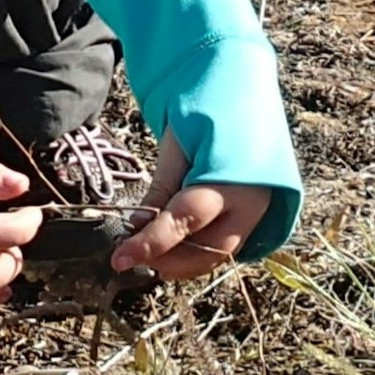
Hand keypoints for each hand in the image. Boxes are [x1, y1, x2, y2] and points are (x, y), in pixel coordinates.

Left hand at [111, 137, 271, 284]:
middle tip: (131, 254)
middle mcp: (249, 206)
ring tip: (146, 254)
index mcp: (231, 179)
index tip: (120, 259)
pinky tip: (168, 253)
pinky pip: (219, 251)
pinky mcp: (250, 225)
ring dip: (177, 264)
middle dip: (165, 260)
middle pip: (206, 251)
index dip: (151, 242)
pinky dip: (191, 257)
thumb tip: (137, 225)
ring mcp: (254, 218)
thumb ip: (162, 188)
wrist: (244, 110)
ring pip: (213, 258)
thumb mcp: (178, 147)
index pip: (186, 218)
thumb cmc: (206, 121)